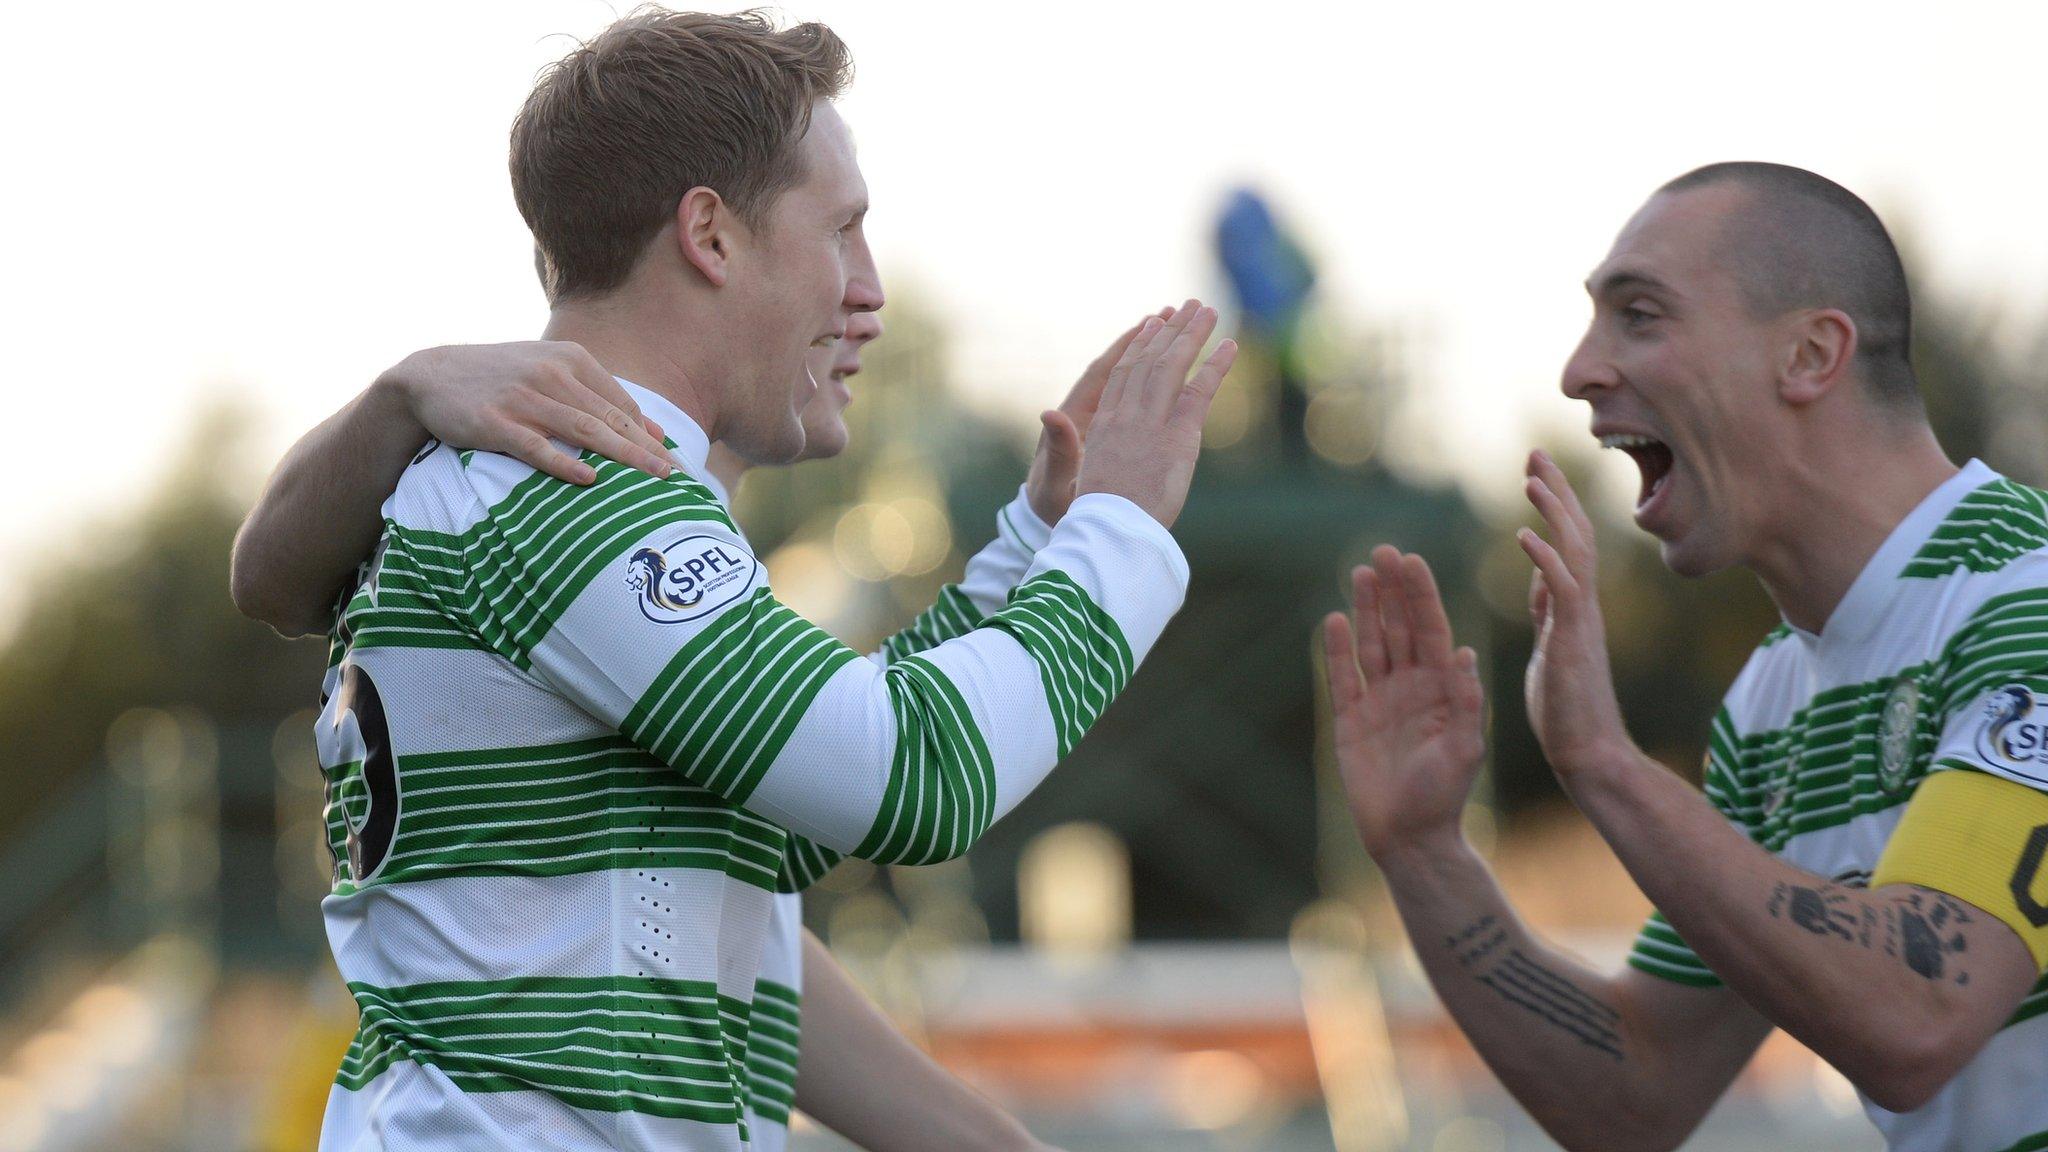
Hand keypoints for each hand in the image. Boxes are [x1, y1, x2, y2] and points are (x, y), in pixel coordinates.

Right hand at [376, 341, 674, 485]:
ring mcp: (523, 397)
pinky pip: (536, 446)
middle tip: (676, 476)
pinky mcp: (495, 422)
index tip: (674, 463)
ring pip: (583, 430)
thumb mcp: (550, 372)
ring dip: (622, 455)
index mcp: (570, 359)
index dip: (649, 435)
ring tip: (652, 477)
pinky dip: (563, 463)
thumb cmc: (500, 378)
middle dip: (647, 449)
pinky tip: (589, 479)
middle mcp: (552, 374)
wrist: (430, 375)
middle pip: (610, 418)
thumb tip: (654, 431)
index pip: (621, 403)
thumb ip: (599, 397)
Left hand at [1026, 308, 1171, 524]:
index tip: (1152, 322)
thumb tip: (1050, 413)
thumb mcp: (1056, 483)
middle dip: (1150, 337)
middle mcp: (1086, 411)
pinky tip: (1173, 362)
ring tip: (1179, 322)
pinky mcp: (1108, 430)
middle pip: (1122, 364)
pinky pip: (1133, 393)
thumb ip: (1060, 451)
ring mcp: (1100, 419)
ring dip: (1153, 348)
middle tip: (1178, 309)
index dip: (1128, 346)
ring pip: (1130, 375)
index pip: (1105, 372)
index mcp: (1073, 418)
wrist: (1059, 523)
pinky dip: (1151, 373)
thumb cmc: (1055, 507)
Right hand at [1073, 300, 1237, 528]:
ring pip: (1173, 366)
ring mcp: (1152, 423)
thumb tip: (1083, 433)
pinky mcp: (1178, 436)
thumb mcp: (1084, 477)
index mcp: (1104, 425)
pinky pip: (1200, 392)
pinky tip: (1230, 346)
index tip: (1151, 323)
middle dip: (1170, 330)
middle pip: (1150, 361)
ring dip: (1192, 335)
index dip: (1139, 346)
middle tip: (1187, 306)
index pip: (1123, 374)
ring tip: (1208, 310)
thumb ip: (1091, 451)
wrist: (1108, 530)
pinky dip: (1216, 367)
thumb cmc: (1097, 516)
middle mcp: (1127, 416)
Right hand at [1322, 546, 1486, 858]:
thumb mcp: (1465, 749)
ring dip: (1366, 609)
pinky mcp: (1352, 720)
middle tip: (1383, 551)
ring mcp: (1380, 702)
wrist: (1410, 837)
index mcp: (1444, 689)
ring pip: (1371, 644)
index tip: (1413, 561)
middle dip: (1393, 590)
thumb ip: (1465, 703)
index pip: (1432, 630)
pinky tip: (1333, 619)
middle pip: (1399, 628)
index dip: (1421, 596)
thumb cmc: (1444, 797)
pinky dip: (1337, 649)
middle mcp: (1412, 688)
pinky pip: (1343, 677)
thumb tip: (1467, 655)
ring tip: (1361, 572)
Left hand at [1518, 450, 1633, 777]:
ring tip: (1531, 477)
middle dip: (1555, 491)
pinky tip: (1524, 535)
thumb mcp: (1551, 647)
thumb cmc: (1567, 711)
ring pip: (1571, 552)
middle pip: (1573, 533)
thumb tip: (1542, 581)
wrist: (1588, 755)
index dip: (1552, 504)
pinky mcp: (1573, 641)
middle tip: (1534, 452)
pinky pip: (1561, 591)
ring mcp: (1581, 621)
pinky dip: (1544, 560)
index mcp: (1571, 606)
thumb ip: (1549, 611)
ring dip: (1552, 512)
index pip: (1564, 541)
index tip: (1534, 470)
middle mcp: (1582, 605)